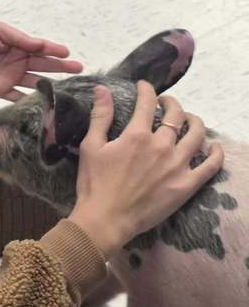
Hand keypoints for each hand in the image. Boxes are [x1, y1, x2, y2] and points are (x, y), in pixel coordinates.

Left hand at [0, 22, 82, 101]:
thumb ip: (19, 39)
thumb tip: (40, 44)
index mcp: (20, 46)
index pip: (41, 49)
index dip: (54, 50)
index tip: (68, 53)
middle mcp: (20, 62)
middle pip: (44, 65)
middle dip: (61, 67)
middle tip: (78, 68)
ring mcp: (12, 77)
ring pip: (36, 82)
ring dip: (50, 85)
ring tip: (66, 89)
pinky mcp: (2, 90)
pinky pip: (18, 98)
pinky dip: (30, 101)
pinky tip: (43, 105)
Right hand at [70, 82, 223, 257]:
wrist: (106, 220)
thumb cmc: (95, 184)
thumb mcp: (90, 146)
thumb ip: (100, 116)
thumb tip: (102, 88)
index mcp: (137, 135)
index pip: (148, 103)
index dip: (146, 90)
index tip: (144, 87)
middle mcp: (161, 146)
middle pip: (176, 114)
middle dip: (171, 103)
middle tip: (165, 103)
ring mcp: (177, 165)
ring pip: (197, 134)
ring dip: (195, 121)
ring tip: (189, 120)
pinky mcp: (187, 185)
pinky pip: (211, 166)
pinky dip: (215, 154)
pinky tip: (213, 147)